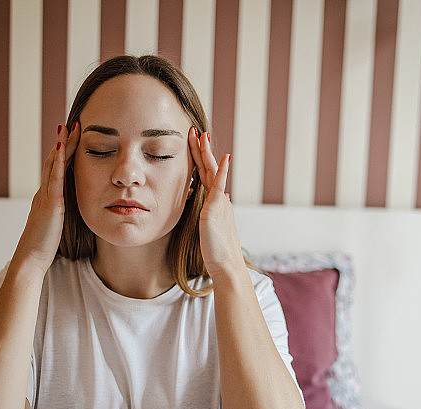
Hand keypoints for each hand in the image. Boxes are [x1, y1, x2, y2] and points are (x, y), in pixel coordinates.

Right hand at [13, 122, 79, 274]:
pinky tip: (62, 148)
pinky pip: (54, 178)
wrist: (30, 257)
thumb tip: (68, 208)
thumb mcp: (55, 224)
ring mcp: (45, 196)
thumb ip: (60, 212)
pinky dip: (57, 162)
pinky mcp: (50, 203)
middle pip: (53, 161)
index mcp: (47, 197)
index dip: (64, 153)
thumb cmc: (43, 245)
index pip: (57, 170)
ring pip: (53, 165)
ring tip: (68, 128)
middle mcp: (44, 192)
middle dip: (63, 142)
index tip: (72, 138)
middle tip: (71, 124)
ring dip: (61, 145)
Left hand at [187, 127, 242, 280]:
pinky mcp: (216, 211)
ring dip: (207, 153)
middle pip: (209, 168)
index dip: (200, 157)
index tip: (194, 141)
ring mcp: (218, 204)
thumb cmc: (218, 251)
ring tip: (202, 136)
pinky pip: (219, 187)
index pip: (206, 174)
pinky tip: (224, 158)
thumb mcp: (213, 225)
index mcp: (215, 202)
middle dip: (202, 149)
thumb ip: (215, 209)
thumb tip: (223, 196)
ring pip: (212, 173)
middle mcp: (219, 199)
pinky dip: (221, 172)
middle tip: (196, 130)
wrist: (226, 266)